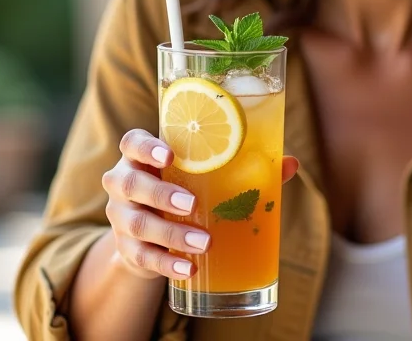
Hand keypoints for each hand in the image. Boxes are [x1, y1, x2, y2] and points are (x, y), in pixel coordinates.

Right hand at [102, 128, 298, 280]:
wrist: (151, 233)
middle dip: (160, 195)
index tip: (170, 155)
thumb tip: (291, 163)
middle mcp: (124, 182)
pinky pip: (142, 258)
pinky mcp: (126, 249)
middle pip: (130, 184)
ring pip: (137, 224)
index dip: (146, 147)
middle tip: (192, 204)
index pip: (131, 142)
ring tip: (204, 242)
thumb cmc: (186, 187)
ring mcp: (120, 217)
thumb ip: (244, 165)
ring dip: (170, 234)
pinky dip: (167, 265)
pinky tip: (189, 269)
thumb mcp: (205, 172)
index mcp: (141, 155)